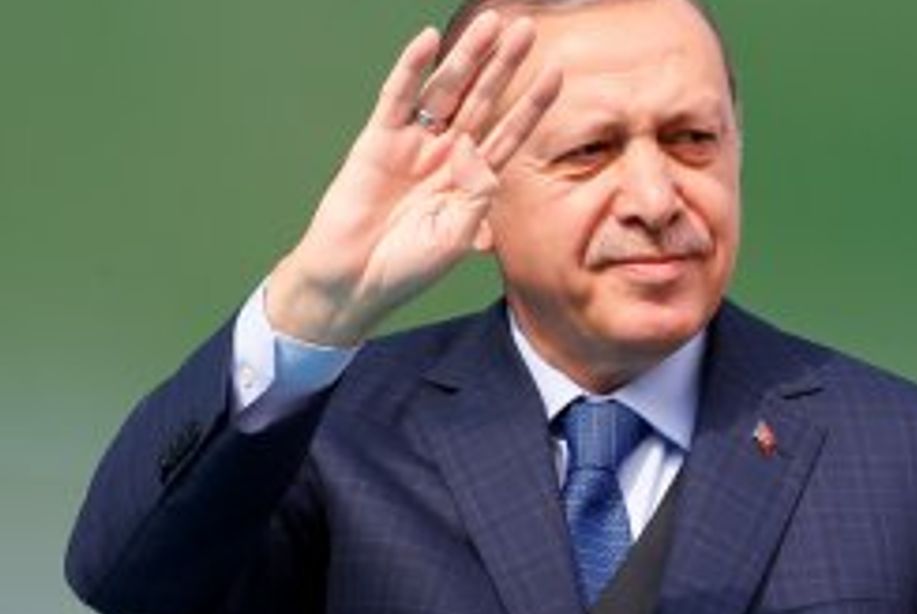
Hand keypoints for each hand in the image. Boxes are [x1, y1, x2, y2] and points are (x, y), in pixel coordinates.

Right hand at [266, 12, 561, 345]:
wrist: (355, 282)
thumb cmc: (408, 267)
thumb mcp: (458, 236)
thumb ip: (477, 195)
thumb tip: (476, 151)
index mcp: (471, 181)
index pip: (510, 133)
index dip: (532, 103)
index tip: (557, 71)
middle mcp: (445, 155)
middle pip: (482, 100)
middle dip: (504, 65)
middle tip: (527, 28)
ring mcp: (412, 145)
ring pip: (445, 90)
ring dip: (467, 56)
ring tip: (490, 23)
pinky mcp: (377, 141)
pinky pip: (397, 97)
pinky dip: (411, 68)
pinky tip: (429, 40)